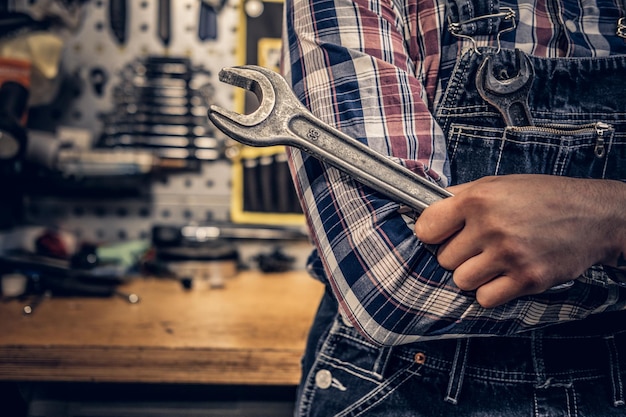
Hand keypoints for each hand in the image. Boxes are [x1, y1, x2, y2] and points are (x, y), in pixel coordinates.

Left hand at [414, 175, 625, 307]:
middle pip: (444, 259)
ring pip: (461, 281)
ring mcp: (509, 255)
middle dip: (457, 254)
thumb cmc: (543, 197)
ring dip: (473, 275)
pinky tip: (505, 274)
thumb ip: (460, 196)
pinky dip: (491, 291)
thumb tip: (426, 209)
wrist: (594, 215)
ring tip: (493, 260)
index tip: (441, 234)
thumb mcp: (498, 184)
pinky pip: (485, 299)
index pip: (426, 228)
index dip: (432, 233)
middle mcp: (491, 227)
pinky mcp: (527, 279)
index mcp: (478, 199)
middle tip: (479, 245)